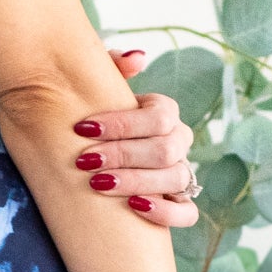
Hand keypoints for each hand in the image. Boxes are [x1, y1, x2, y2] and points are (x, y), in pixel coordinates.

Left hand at [66, 47, 198, 226]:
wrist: (85, 160)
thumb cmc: (91, 120)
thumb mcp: (95, 89)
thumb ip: (111, 65)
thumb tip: (138, 59)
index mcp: (164, 113)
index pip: (160, 116)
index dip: (123, 124)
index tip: (83, 129)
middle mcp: (178, 142)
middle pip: (166, 149)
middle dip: (123, 155)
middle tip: (85, 161)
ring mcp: (180, 175)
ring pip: (176, 178)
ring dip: (136, 181)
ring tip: (98, 185)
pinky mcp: (179, 204)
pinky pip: (187, 212)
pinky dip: (165, 211)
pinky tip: (134, 207)